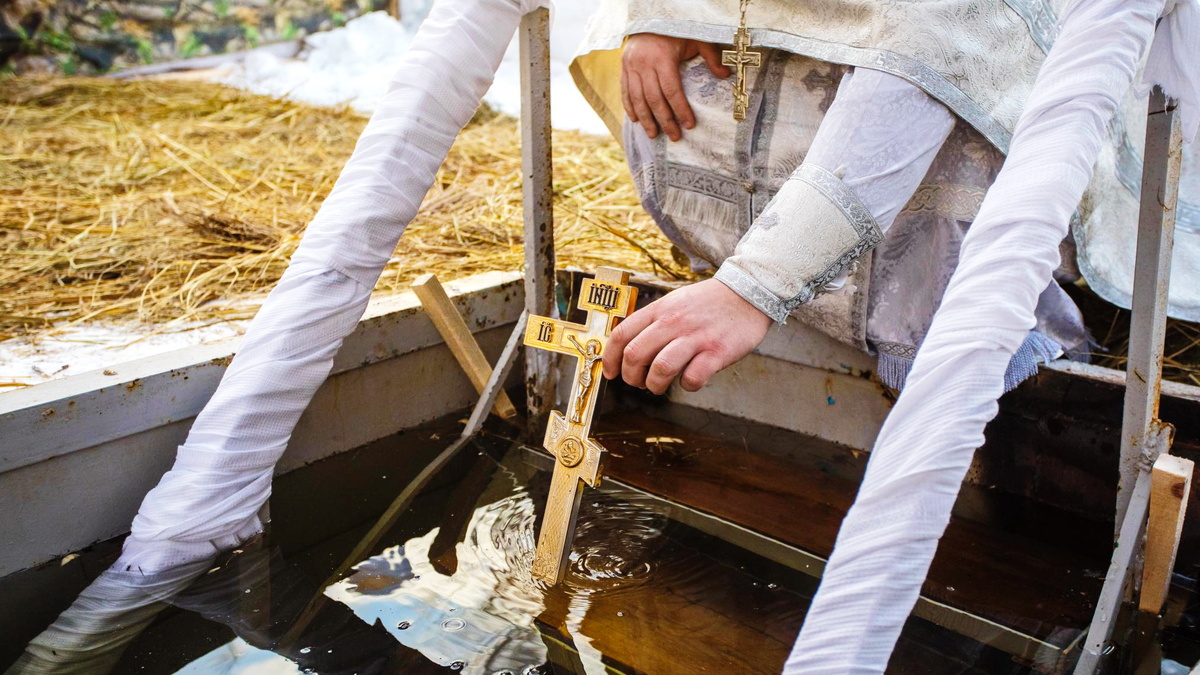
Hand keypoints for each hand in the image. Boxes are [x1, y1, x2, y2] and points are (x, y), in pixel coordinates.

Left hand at [602, 279, 772, 394]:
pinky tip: (690, 380)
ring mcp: (696, 337)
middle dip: (631, 377)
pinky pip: (692, 378)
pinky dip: (687, 385)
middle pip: (635, 355)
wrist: (748, 292)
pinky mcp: (717, 352)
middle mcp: (673, 323)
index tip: (611, 372)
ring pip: (660, 369)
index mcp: (660, 310)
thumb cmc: (709, 303)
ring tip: (659, 386)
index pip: (622, 335)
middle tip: (638, 382)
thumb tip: (629, 348)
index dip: (610, 358)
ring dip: (654, 385)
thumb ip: (653, 322)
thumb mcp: (674, 302)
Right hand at [621, 33, 730, 141]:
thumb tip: (725, 74)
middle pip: (654, 99)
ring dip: (646, 119)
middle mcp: (644, 64)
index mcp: (662, 58)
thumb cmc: (675, 30)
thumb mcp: (696, 38)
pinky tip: (636, 120)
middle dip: (665, 120)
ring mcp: (631, 67)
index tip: (689, 125)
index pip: (672, 91)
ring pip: (637, 99)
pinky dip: (630, 107)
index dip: (680, 110)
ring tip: (653, 134)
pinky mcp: (623, 68)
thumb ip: (710, 56)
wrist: (648, 18)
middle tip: (674, 136)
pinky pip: (625, 92)